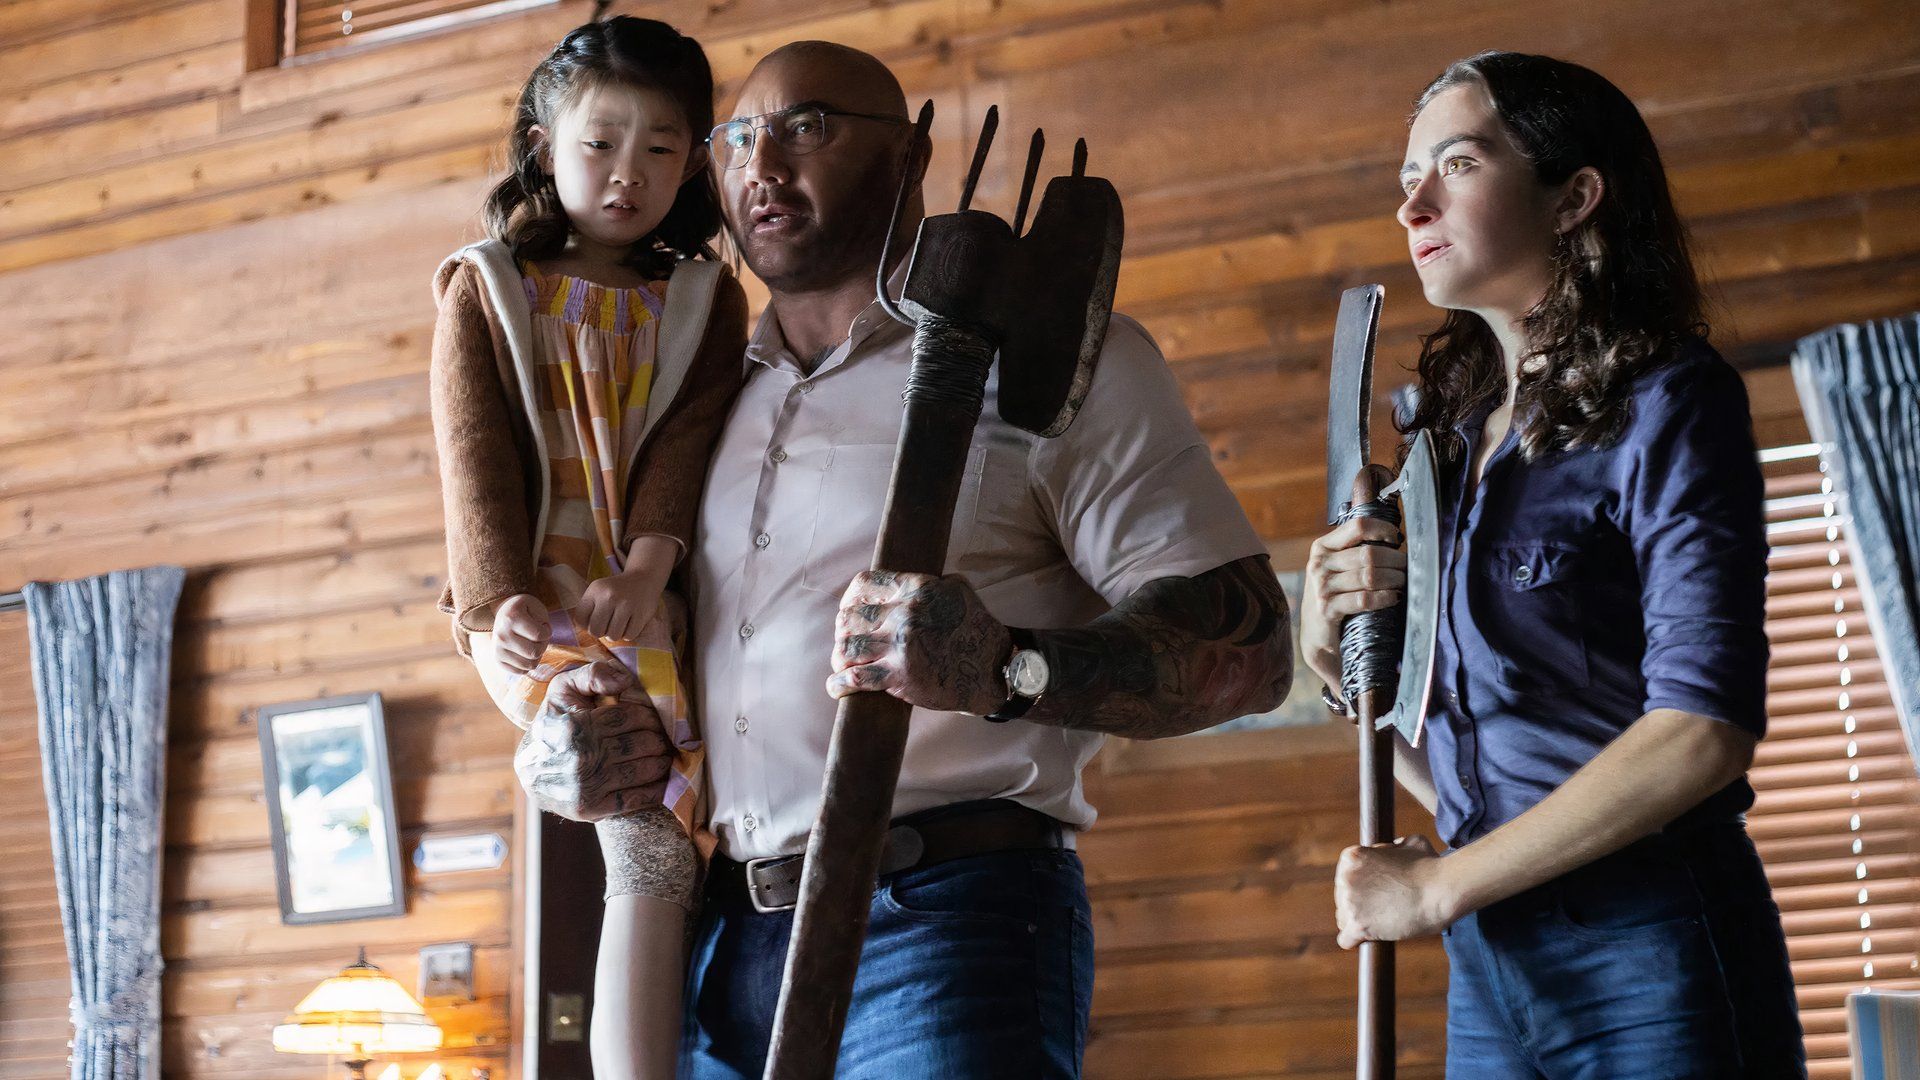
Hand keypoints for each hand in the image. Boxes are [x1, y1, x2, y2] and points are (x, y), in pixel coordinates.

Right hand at [492, 593, 551, 674]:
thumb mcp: (536, 607)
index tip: (541, 625)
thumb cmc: (525, 611)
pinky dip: (527, 663)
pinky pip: (521, 671)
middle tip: (538, 637)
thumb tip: (537, 644)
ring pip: (529, 665)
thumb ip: (542, 622)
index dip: (547, 631)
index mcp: (511, 618)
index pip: (540, 635)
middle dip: (542, 645)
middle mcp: (501, 635)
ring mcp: (497, 649)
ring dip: (536, 656)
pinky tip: (524, 651)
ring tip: (531, 643)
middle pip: (534, 653)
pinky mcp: (497, 660)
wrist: (505, 613)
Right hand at [513, 661, 671, 821]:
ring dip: (661, 762)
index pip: (629, 716)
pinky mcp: (589, 809)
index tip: (655, 718)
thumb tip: (624, 681)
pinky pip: (634, 799)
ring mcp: (586, 786)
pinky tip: (663, 782)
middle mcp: (581, 756)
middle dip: (659, 739)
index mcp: (577, 725)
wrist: (528, 771)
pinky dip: (655, 791)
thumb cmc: (552, 725)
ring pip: (642, 770)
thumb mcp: (562, 690)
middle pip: (640, 743)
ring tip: (665, 756)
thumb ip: (592, 674)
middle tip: (664, 738)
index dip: (649, 716)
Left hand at [577, 572, 662, 641]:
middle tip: (607, 624)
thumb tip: (582, 630)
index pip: (580, 619)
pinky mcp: (641, 613)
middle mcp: (610, 596)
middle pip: (595, 631)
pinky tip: (630, 623)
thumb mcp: (598, 590)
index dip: (586, 624)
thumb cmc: (616, 589)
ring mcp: (626, 605)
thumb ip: (587, 608)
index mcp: (595, 589)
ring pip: (613, 636)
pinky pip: (629, 635)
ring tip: (619, 624)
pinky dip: (628, 633)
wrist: (644, 578)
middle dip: (601, 631)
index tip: (594, 620)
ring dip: (615, 634)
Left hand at [825, 570, 1010, 714]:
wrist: (994, 669)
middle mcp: (905, 614)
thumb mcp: (959, 590)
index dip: (849, 598)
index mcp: (916, 589)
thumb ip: (932, 581)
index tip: (848, 610)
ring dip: (839, 658)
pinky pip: (855, 678)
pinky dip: (839, 685)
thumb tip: (909, 580)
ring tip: (843, 665)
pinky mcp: (900, 676)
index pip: (864, 584)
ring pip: (846, 648)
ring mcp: (900, 645)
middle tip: (848, 643)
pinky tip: (837, 688)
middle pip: (848, 618)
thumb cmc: (978, 629)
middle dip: (842, 632)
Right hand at [1300, 512, 1406, 691]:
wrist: (1317, 635)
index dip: (1382, 529)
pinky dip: (1384, 597)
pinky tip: (1394, 597)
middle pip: (1368, 554)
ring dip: (1393, 579)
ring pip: (1368, 576)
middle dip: (1395, 561)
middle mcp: (1319, 564)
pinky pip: (1364, 599)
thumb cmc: (1335, 597)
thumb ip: (1356, 549)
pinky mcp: (1327, 609)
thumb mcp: (1338, 568)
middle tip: (1408, 568)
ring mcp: (1321, 587)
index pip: (1357, 526)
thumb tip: (1391, 535)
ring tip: (1404, 583)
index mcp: (1322, 547)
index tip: (1397, 539)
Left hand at [1334, 835, 1454, 947]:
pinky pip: (1345, 939)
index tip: (1381, 891)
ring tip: (1382, 922)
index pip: (1345, 877)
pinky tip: (1368, 940)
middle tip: (1386, 907)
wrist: (1441, 890)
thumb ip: (1396, 846)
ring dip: (1359, 922)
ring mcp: (1349, 901)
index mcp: (1352, 857)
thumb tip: (1395, 847)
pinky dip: (1356, 941)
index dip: (1364, 886)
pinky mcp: (1357, 925)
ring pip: (1344, 919)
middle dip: (1361, 904)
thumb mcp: (1411, 843)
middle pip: (1342, 898)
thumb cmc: (1431, 866)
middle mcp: (1345, 877)